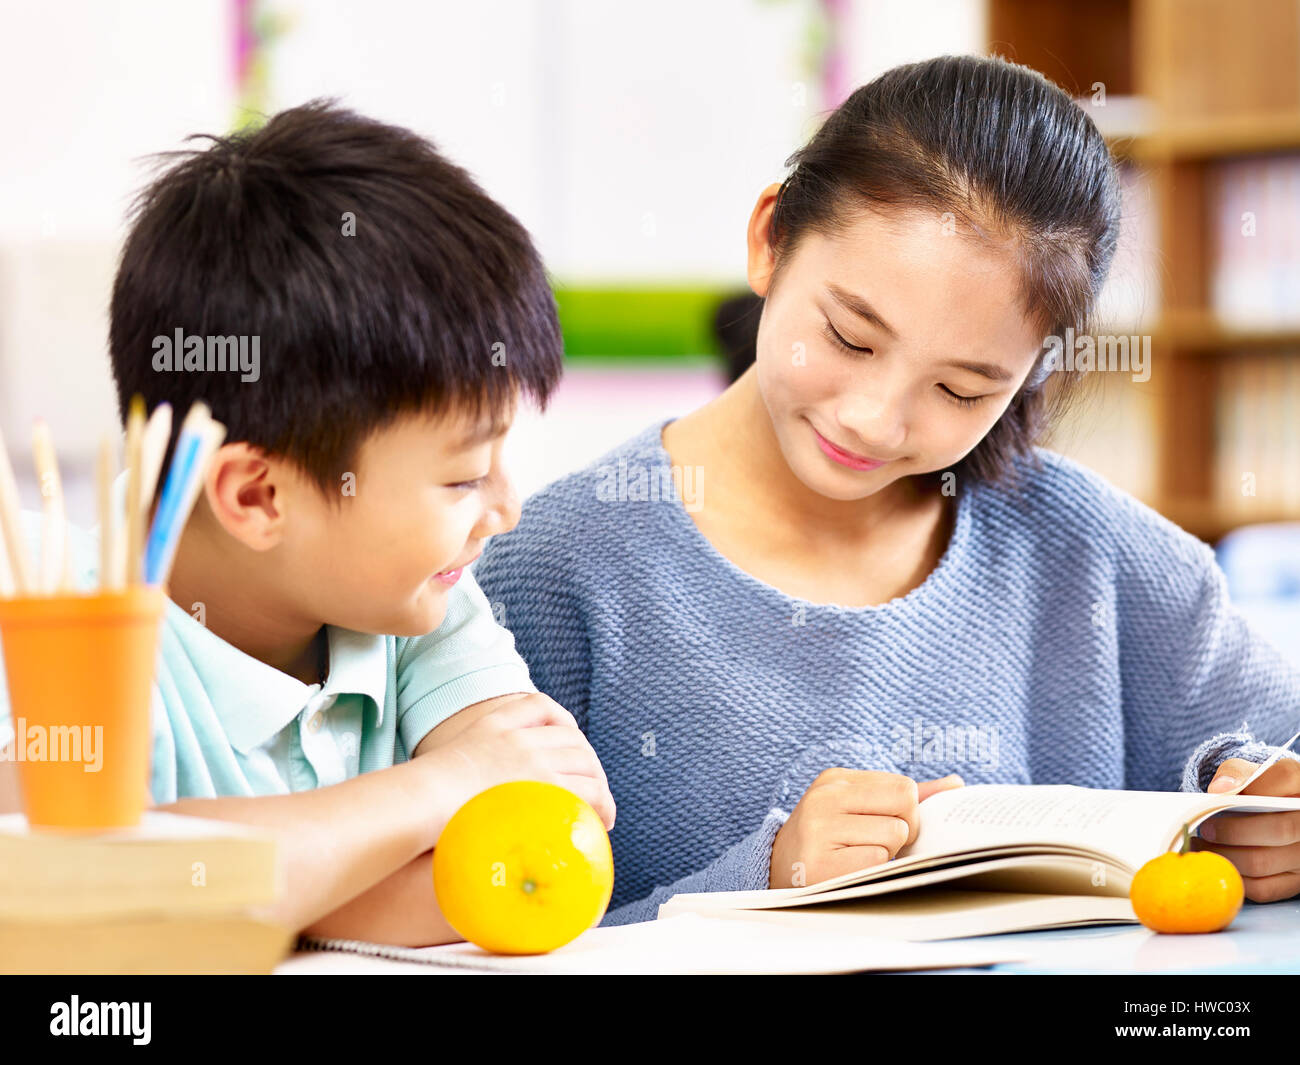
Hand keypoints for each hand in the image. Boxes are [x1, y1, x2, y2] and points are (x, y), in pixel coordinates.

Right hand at [418, 693, 615, 832]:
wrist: (421, 803)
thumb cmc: (425, 796)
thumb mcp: (449, 759)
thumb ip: (473, 757)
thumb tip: (482, 784)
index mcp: (496, 723)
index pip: (543, 707)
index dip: (563, 727)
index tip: (569, 750)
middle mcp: (520, 739)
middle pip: (573, 740)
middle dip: (588, 764)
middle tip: (592, 790)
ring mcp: (534, 763)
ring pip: (586, 766)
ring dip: (599, 788)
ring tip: (600, 812)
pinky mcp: (545, 791)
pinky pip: (587, 792)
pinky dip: (599, 804)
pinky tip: (597, 821)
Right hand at [768, 769, 963, 888]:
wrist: (779, 869)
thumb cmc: (831, 836)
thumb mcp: (858, 806)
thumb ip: (903, 796)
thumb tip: (956, 784)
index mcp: (837, 780)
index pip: (903, 787)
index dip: (908, 812)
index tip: (887, 824)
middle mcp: (824, 798)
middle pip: (905, 806)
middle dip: (904, 830)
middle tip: (879, 842)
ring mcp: (819, 830)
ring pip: (893, 836)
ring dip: (885, 854)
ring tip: (857, 855)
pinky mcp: (820, 864)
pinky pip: (876, 862)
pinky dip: (871, 871)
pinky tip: (848, 870)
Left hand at [1195, 758, 1299, 902]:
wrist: (1274, 815)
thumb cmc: (1258, 791)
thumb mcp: (1250, 774)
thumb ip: (1236, 773)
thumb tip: (1219, 789)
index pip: (1286, 778)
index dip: (1249, 787)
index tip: (1214, 796)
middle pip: (1279, 830)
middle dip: (1232, 832)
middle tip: (1205, 830)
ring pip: (1264, 862)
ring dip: (1225, 856)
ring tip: (1202, 847)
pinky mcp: (1296, 882)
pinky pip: (1263, 888)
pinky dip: (1234, 877)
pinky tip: (1217, 864)